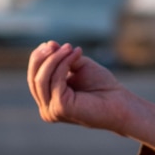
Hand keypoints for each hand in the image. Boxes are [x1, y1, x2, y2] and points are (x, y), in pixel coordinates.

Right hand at [26, 42, 154, 148]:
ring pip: (41, 79)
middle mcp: (47, 108)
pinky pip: (56, 80)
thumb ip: (62, 58)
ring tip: (69, 47)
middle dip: (41, 58)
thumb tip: (49, 44)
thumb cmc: (102, 87)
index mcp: (49, 100)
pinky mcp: (59, 108)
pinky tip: (76, 55)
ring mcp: (51, 110)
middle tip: (52, 44)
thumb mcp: (79, 67)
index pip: (34, 78)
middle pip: (34, 79)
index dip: (38, 59)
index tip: (49, 43)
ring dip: (54, 59)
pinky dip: (63, 64)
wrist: (120, 103)